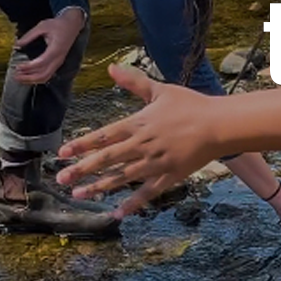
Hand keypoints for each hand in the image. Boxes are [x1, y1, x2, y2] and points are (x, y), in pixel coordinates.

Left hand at [14, 8, 85, 84]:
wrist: (72, 25)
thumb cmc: (58, 25)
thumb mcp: (42, 26)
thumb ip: (29, 35)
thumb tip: (17, 44)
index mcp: (55, 49)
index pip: (41, 62)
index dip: (29, 67)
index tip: (18, 66)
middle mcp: (58, 58)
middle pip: (44, 75)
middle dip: (29, 78)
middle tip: (16, 76)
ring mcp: (59, 62)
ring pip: (46, 77)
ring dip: (32, 80)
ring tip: (19, 77)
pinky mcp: (57, 63)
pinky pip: (48, 74)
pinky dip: (37, 77)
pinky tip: (28, 75)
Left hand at [55, 63, 218, 217]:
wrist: (219, 125)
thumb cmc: (191, 105)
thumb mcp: (161, 90)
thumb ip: (134, 82)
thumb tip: (111, 68)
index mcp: (139, 124)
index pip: (104, 135)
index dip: (82, 144)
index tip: (63, 153)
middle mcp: (143, 145)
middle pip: (107, 158)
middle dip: (82, 169)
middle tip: (61, 178)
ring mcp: (156, 163)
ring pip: (122, 177)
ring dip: (99, 186)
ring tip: (78, 194)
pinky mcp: (169, 176)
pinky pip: (148, 192)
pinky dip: (133, 203)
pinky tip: (117, 213)